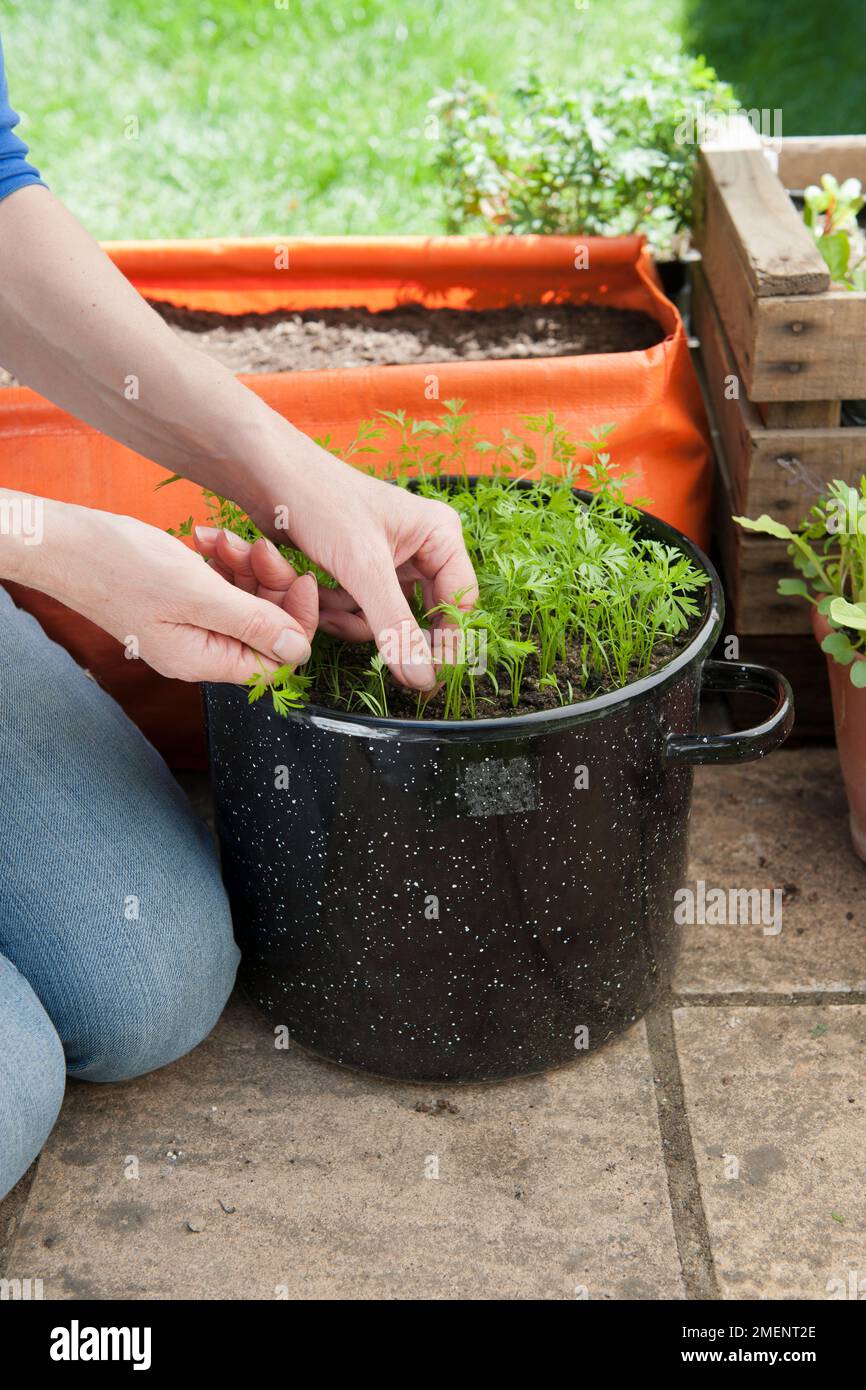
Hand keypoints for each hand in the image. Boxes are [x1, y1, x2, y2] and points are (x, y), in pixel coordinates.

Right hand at [33, 504, 315, 682]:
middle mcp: (198, 648)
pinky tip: (205, 538)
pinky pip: (218, 585)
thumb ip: (252, 624)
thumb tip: (298, 652)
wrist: (62, 544)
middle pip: (264, 627)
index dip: (296, 621)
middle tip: (258, 549)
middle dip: (270, 584)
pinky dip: (220, 560)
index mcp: (203, 659)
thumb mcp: (197, 594)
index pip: (275, 658)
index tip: (300, 579)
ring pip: (243, 600)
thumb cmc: (119, 567)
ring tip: (222, 538)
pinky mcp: (179, 600)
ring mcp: (188, 624)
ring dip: (244, 565)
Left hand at [248, 455, 479, 690]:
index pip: (459, 603)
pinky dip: (342, 611)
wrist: (268, 476)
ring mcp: (392, 558)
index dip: (445, 641)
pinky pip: (364, 606)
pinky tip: (318, 602)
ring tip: (327, 610)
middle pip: (425, 613)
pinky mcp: (362, 568)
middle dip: (390, 630)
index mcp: (440, 535)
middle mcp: (423, 546)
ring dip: (358, 621)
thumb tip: (422, 678)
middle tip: (374, 652)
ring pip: (390, 615)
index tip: (424, 677)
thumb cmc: (322, 503)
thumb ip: (395, 626)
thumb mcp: (363, 569)